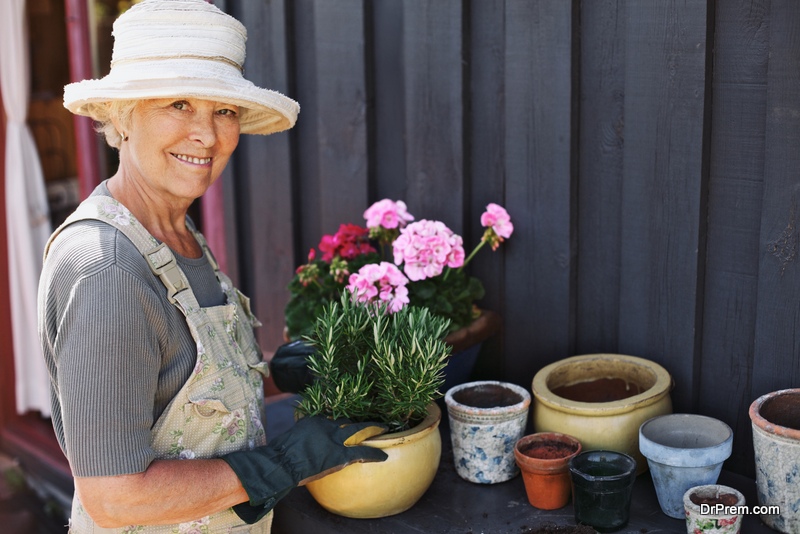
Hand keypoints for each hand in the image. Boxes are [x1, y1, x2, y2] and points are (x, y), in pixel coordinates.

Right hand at [221, 416, 387, 522]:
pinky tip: (383, 456)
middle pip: (350, 421)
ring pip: (359, 432)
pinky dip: (373, 454)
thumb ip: (304, 435)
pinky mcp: (340, 454)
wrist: (280, 463)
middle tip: (377, 421)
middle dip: (363, 421)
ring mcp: (335, 439)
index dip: (345, 421)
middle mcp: (327, 426)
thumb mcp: (293, 437)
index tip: (352, 421)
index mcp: (316, 421)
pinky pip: (361, 452)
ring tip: (385, 429)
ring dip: (373, 430)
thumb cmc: (281, 455)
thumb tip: (306, 439)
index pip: (335, 418)